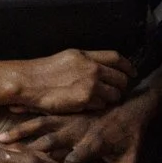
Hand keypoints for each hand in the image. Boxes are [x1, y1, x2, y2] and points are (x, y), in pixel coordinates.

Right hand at [2, 85, 161, 162]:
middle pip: (48, 141)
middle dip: (28, 152)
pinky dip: (26, 114)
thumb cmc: (131, 137)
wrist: (134, 107)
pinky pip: (44, 113)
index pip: (72, 159)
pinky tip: (9, 113)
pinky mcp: (68, 113)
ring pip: (41, 125)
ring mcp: (70, 119)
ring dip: (20, 132)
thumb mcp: (130, 161)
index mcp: (93, 143)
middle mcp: (77, 130)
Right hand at [15, 49, 131, 113]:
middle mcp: (92, 68)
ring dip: (111, 98)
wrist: (29, 82)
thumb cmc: (43, 71)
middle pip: (121, 78)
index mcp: (87, 56)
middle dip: (122, 86)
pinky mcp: (85, 100)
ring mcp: (90, 84)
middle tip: (118, 91)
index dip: (128, 66)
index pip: (117, 58)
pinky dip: (98, 106)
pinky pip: (101, 105)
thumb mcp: (68, 57)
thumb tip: (101, 68)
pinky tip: (89, 105)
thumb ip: (86, 61)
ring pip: (114, 94)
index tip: (132, 72)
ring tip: (102, 100)